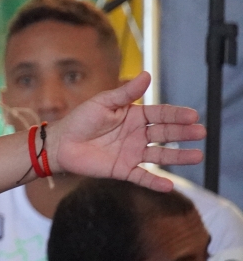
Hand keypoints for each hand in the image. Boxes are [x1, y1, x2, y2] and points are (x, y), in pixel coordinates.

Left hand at [49, 72, 204, 189]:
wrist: (60, 143)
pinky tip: (168, 185)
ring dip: (178, 157)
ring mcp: (132, 153)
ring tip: (197, 157)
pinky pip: (142, 177)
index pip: (160, 114)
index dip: (176, 115)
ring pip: (160, 155)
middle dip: (183, 133)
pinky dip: (154, 182)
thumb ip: (126, 92)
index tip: (193, 116)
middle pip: (165, 134)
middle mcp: (137, 135)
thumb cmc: (80, 119)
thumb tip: (147, 74)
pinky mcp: (122, 169)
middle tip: (200, 132)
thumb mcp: (103, 103)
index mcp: (134, 116)